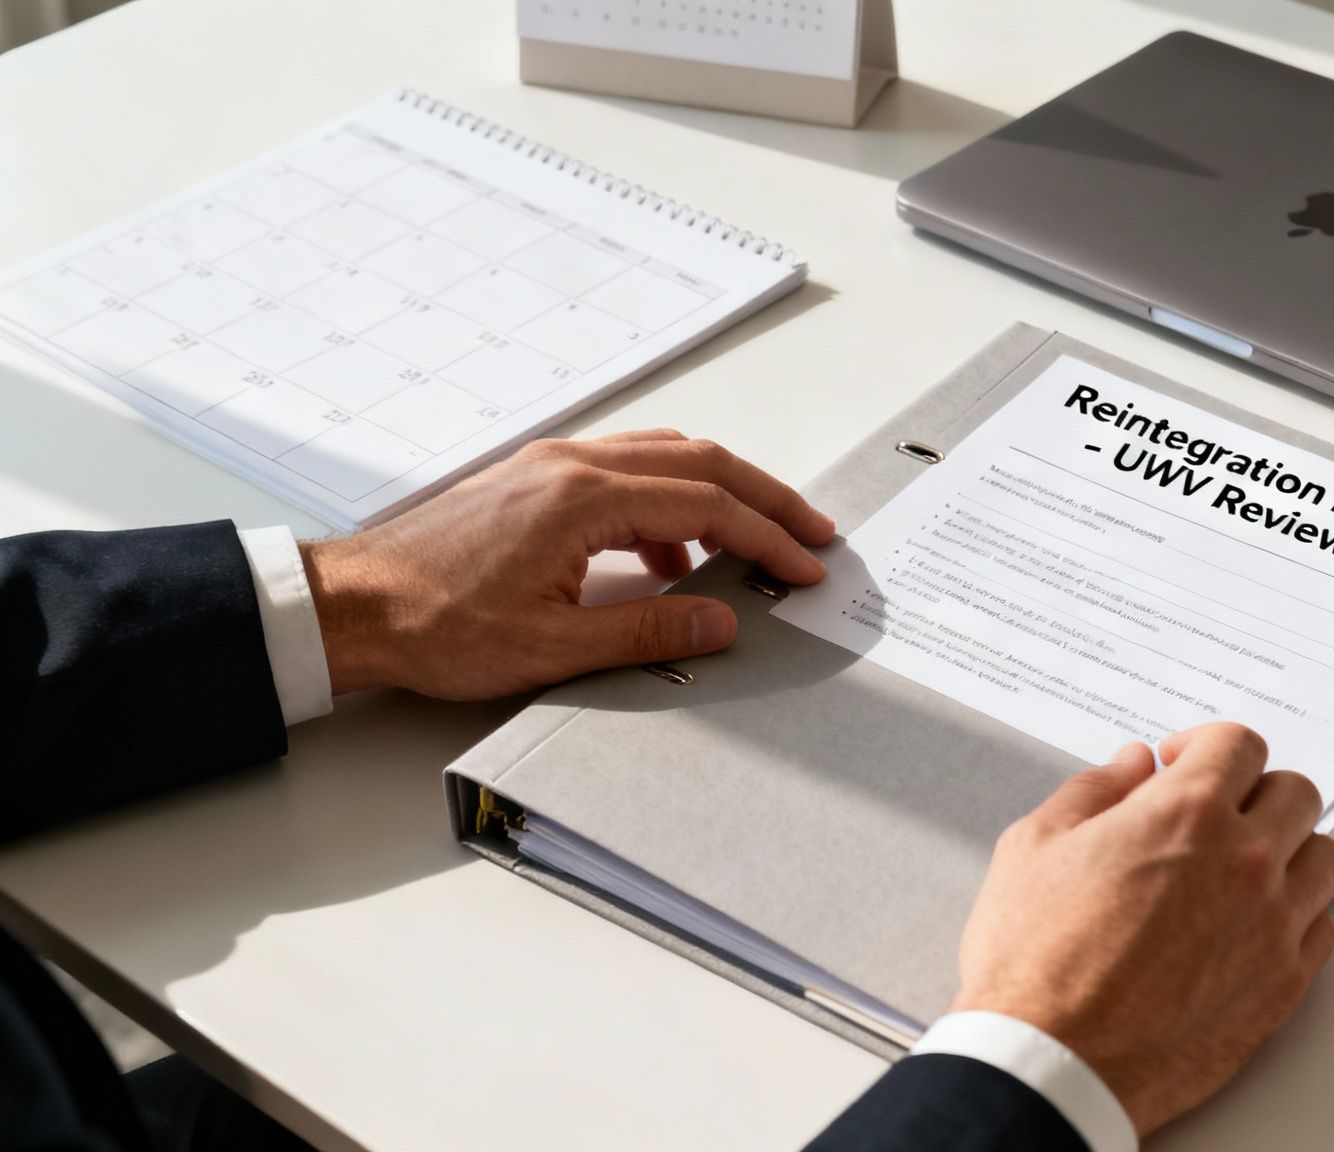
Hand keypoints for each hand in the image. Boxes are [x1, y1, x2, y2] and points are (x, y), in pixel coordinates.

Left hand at [301, 429, 834, 698]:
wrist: (349, 605)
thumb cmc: (433, 625)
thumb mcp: (551, 646)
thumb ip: (647, 630)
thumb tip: (722, 621)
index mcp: (582, 498)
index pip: (705, 506)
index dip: (767, 538)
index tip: (806, 565)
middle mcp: (571, 464)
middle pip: (698, 461)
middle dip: (764, 497)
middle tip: (812, 531)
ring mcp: (549, 465)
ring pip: (663, 456)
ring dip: (718, 493)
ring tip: (754, 541)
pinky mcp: (532, 479)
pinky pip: (624, 472)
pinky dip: (667, 504)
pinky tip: (667, 560)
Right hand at [949, 722, 1333, 1134]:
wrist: (1052, 1063)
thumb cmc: (1033, 962)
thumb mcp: (1035, 845)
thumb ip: (1094, 791)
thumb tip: (1134, 764)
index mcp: (1186, 813)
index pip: (1240, 743)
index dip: (1206, 746)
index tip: (1183, 765)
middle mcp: (1245, 861)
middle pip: (1294, 793)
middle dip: (1252, 792)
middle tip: (1213, 815)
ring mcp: (1273, 926)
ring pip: (1324, 856)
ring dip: (1288, 849)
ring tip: (1242, 869)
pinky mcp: (1284, 986)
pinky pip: (1323, 928)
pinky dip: (1296, 916)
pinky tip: (1251, 925)